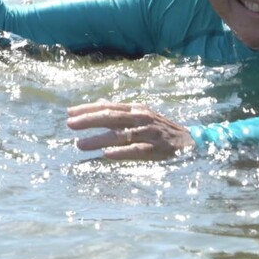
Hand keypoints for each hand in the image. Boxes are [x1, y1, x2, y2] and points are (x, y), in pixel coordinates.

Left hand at [66, 100, 195, 160]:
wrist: (189, 141)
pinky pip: (135, 150)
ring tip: (79, 145)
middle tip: (69, 125)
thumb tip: (98, 105)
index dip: (88, 109)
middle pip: (111, 117)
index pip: (108, 107)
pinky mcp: (154, 148)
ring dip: (98, 139)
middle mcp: (140, 118)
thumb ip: (121, 112)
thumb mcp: (141, 115)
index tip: (69, 112)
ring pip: (119, 135)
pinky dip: (121, 152)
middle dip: (88, 120)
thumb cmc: (160, 129)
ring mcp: (147, 133)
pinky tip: (106, 154)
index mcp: (136, 110)